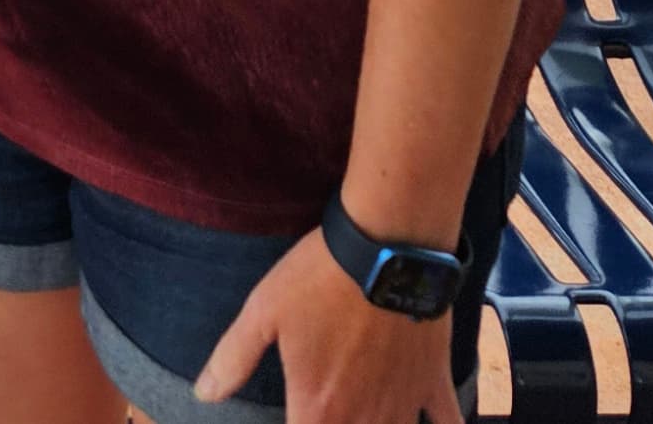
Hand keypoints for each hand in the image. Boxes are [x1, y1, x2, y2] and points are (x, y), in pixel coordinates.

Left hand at [195, 231, 461, 423]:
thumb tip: (203, 394)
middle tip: (327, 410)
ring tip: (361, 415)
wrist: (388, 246)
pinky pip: (449, 423)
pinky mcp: (434, 382)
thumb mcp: (262, 312)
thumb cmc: (319, 278)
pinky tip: (428, 422)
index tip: (295, 412)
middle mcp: (364, 418)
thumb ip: (233, 359)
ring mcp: (404, 403)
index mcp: (318, 408)